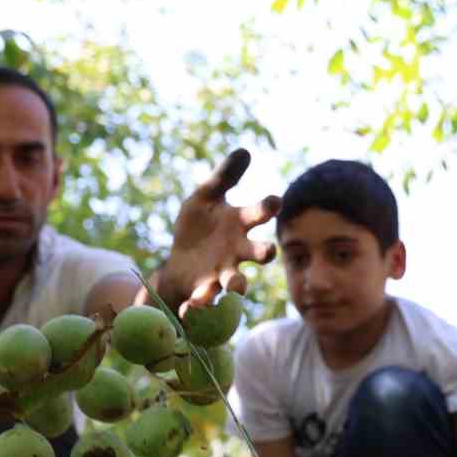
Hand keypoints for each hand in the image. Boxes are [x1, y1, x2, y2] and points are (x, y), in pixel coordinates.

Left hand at [149, 149, 279, 315]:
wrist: (181, 258)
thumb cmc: (199, 224)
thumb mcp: (205, 195)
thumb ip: (224, 176)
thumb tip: (244, 149)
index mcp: (241, 224)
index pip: (260, 213)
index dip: (268, 207)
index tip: (275, 201)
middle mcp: (239, 251)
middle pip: (259, 253)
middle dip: (265, 252)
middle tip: (269, 252)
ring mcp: (224, 273)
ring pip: (237, 283)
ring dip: (236, 285)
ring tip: (233, 288)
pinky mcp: (205, 290)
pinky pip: (206, 300)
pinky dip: (200, 304)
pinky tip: (190, 307)